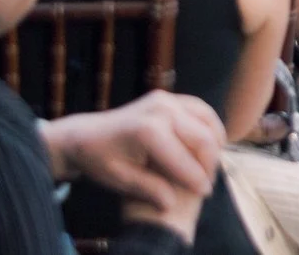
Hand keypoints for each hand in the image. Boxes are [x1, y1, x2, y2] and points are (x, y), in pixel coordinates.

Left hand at [45, 91, 222, 224]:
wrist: (84, 135)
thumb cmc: (100, 161)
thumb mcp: (120, 180)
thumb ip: (148, 189)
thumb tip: (173, 203)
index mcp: (148, 131)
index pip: (184, 159)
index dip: (196, 179)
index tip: (204, 195)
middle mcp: (161, 109)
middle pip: (203, 137)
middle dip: (209, 162)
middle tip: (208, 184)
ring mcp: (166, 99)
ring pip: (206, 120)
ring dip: (214, 143)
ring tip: (210, 166)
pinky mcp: (168, 96)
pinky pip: (199, 109)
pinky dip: (208, 125)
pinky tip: (209, 143)